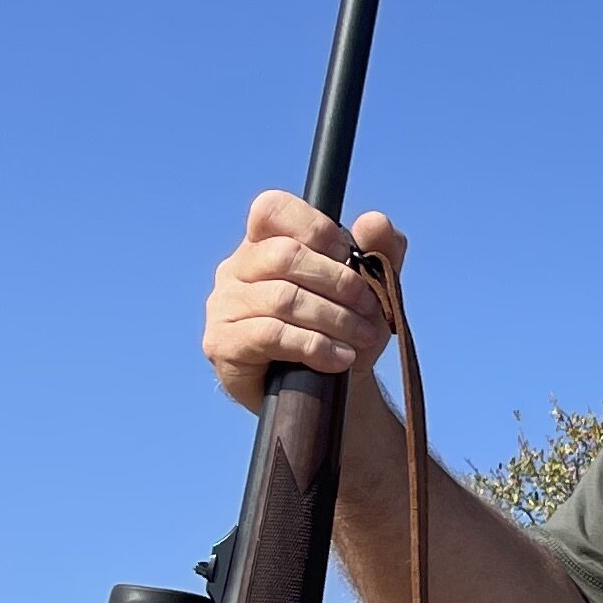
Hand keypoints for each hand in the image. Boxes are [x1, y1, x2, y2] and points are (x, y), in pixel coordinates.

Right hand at [202, 192, 403, 412]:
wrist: (332, 393)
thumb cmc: (346, 330)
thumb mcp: (374, 289)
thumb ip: (381, 251)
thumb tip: (374, 221)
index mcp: (266, 243)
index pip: (272, 209)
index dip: (315, 227)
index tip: (349, 255)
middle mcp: (237, 269)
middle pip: (284, 255)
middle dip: (339, 282)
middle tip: (368, 307)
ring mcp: (223, 305)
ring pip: (282, 298)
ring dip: (334, 318)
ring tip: (361, 337)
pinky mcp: (221, 343)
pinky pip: (270, 334)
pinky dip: (315, 345)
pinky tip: (340, 358)